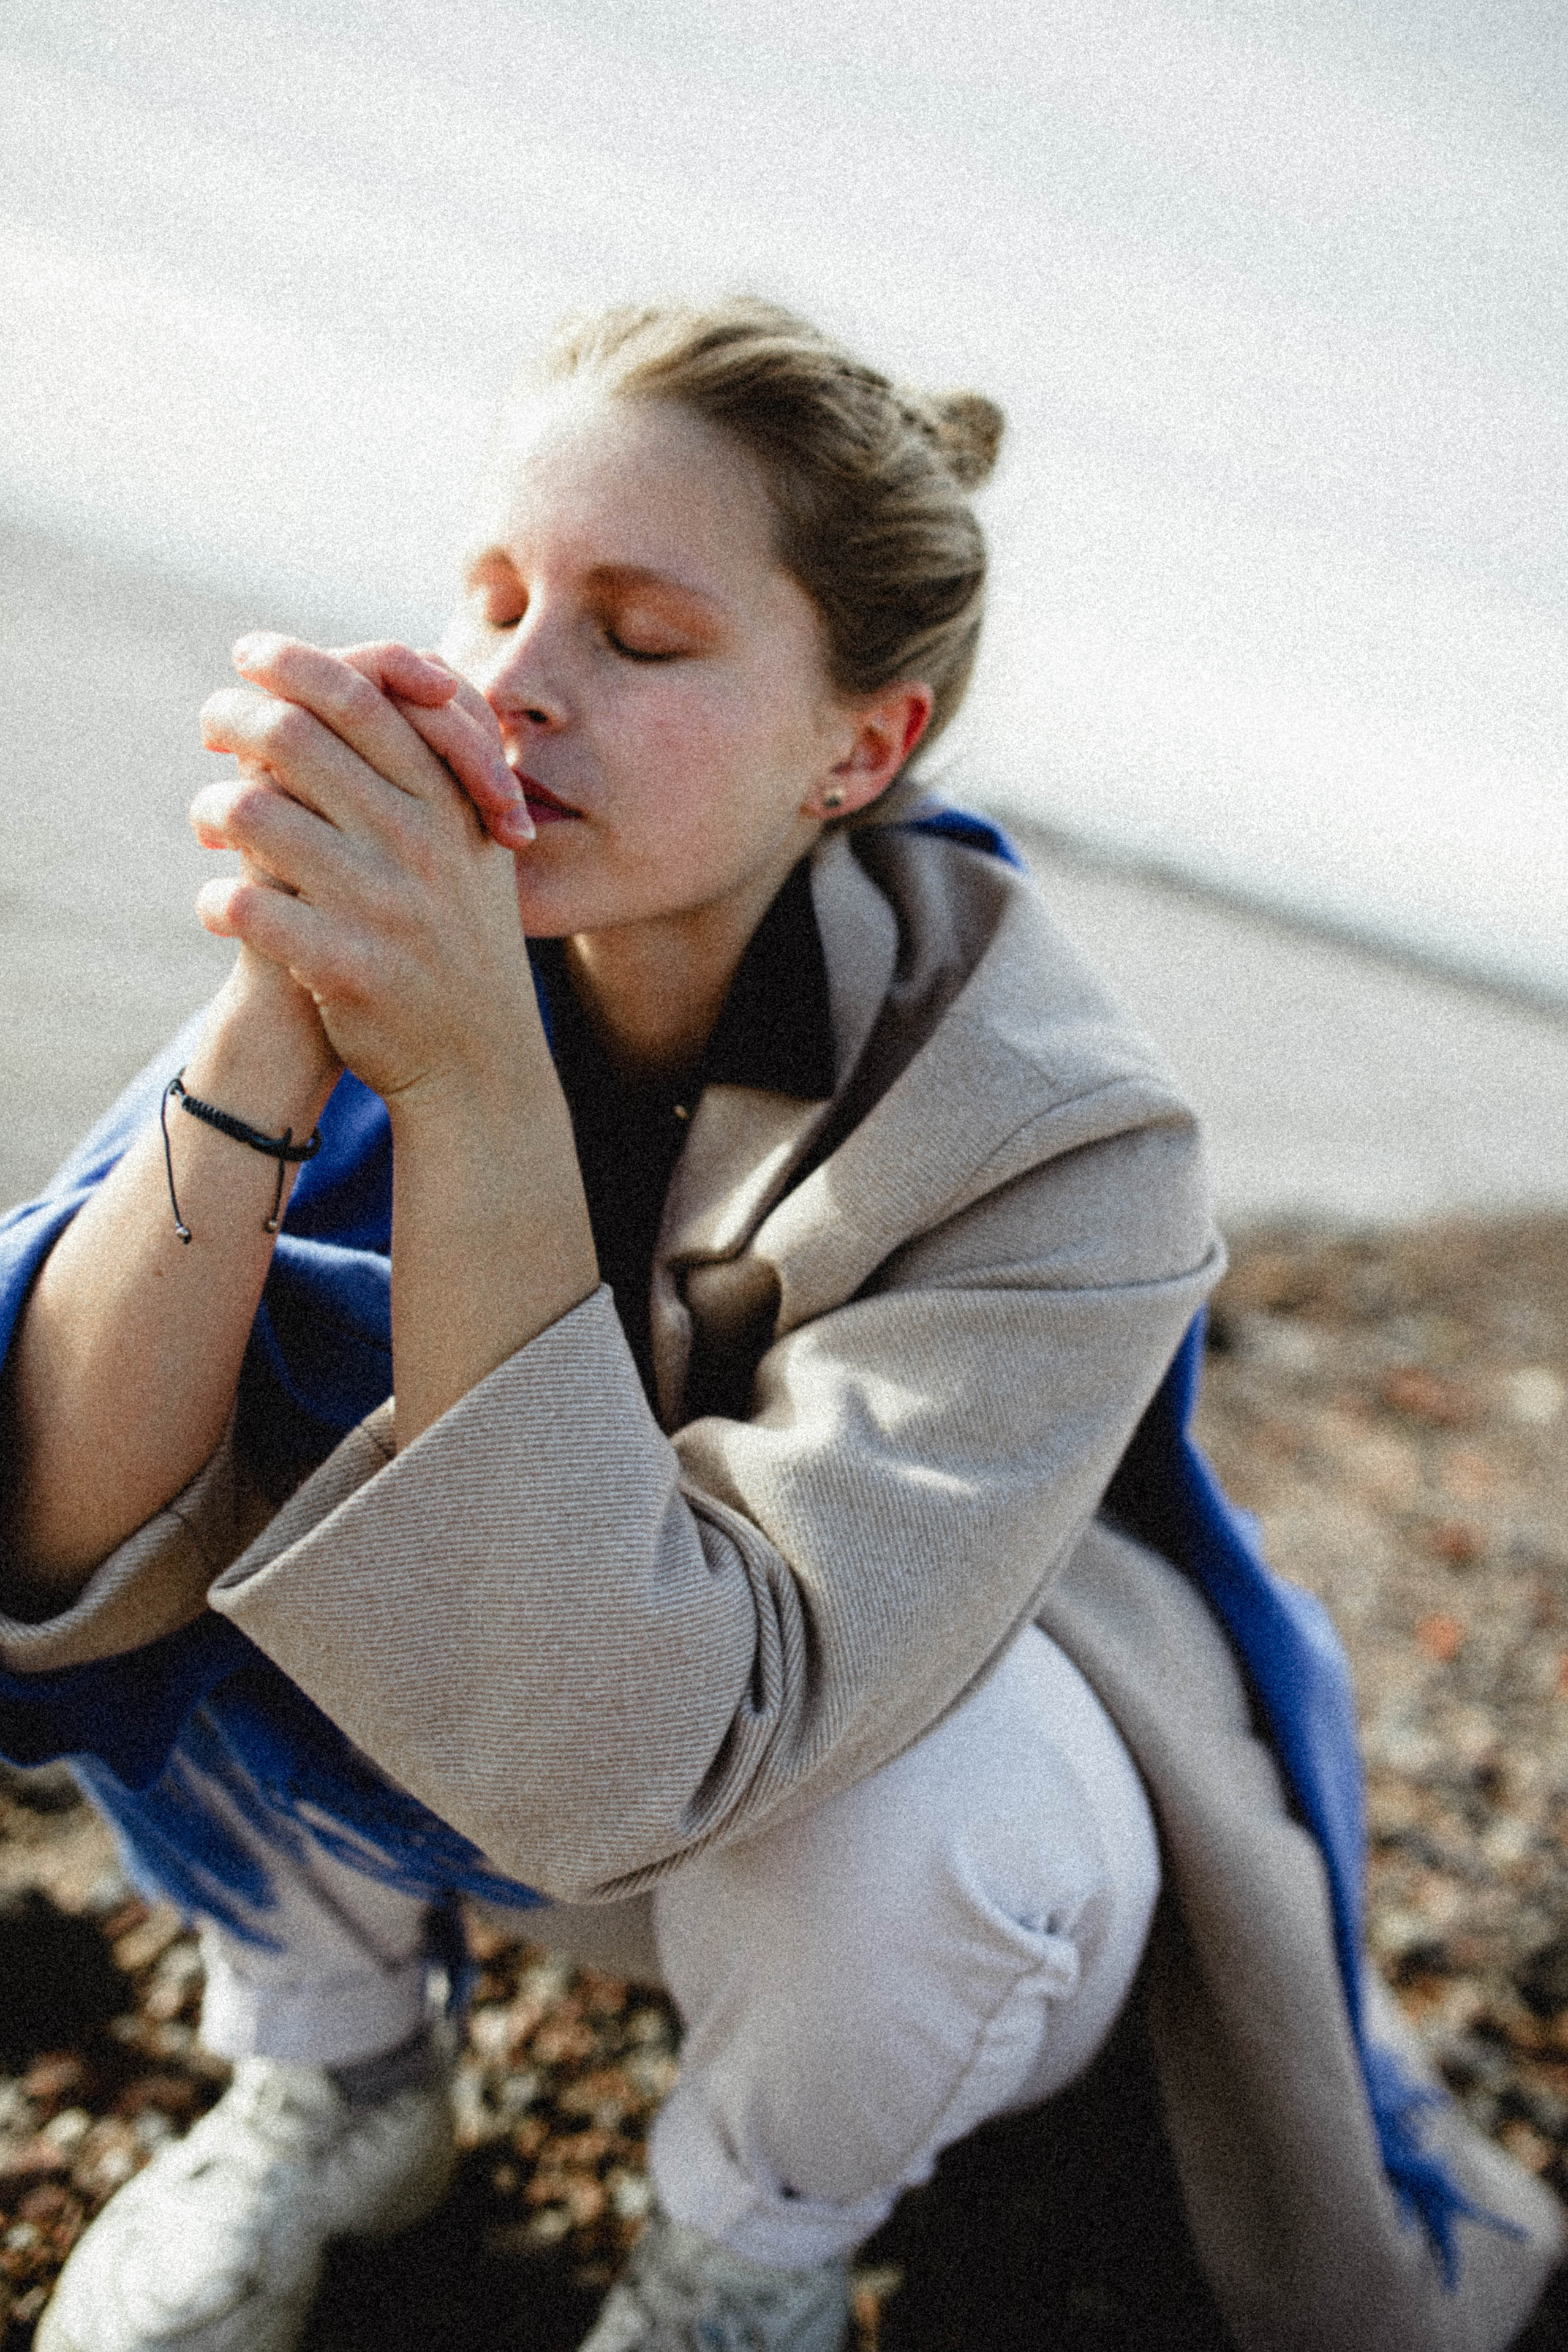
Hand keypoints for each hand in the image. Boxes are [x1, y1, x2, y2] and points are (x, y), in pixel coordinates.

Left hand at [190, 633, 546, 1108]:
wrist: (481, 1063)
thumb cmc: (456, 939)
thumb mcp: (470, 845)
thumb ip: (432, 766)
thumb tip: (365, 676)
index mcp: (449, 801)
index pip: (362, 696)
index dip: (292, 663)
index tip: (249, 657)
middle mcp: (422, 842)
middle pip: (294, 735)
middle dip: (233, 715)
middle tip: (211, 724)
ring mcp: (387, 905)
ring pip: (253, 813)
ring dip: (212, 808)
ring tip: (211, 824)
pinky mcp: (351, 968)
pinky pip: (246, 907)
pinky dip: (216, 900)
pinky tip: (220, 906)